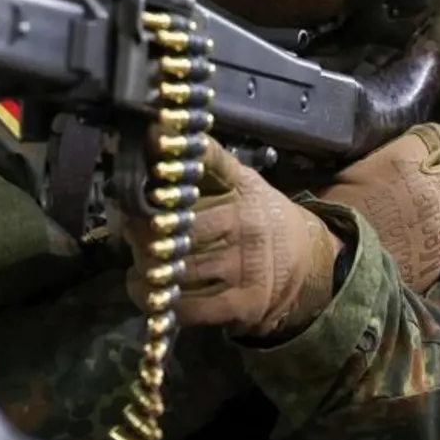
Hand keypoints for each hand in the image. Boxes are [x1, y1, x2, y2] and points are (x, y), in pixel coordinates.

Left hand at [125, 138, 341, 337]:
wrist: (309, 261)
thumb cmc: (256, 216)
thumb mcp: (239, 182)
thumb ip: (202, 164)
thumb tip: (153, 134)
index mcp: (241, 187)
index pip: (211, 164)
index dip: (178, 159)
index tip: (151, 146)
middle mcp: (245, 222)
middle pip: (183, 226)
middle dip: (145, 231)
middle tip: (130, 233)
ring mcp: (246, 264)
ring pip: (184, 267)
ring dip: (149, 268)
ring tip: (137, 265)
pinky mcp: (245, 301)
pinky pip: (193, 306)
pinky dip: (163, 302)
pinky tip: (149, 292)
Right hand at [314, 123, 439, 293]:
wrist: (330, 263)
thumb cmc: (329, 213)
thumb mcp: (349, 175)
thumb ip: (381, 164)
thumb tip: (391, 163)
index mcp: (404, 160)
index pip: (439, 137)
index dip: (432, 148)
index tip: (424, 157)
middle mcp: (430, 189)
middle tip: (429, 190)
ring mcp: (437, 225)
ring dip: (438, 217)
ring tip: (412, 226)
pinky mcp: (437, 258)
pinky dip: (427, 247)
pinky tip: (405, 251)